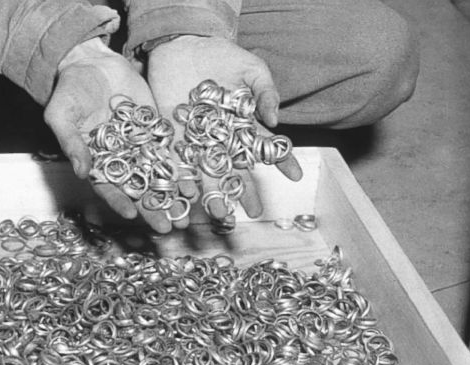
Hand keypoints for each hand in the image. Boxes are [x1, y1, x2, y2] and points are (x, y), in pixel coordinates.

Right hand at [45, 39, 171, 231]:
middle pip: (138, 189)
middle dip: (153, 209)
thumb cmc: (69, 90)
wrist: (92, 62)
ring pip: (157, 176)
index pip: (108, 188)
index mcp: (96, 162)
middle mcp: (119, 159)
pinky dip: (182, 169)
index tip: (133, 215)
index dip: (120, 202)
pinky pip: (170, 153)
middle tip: (167, 228)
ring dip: (172, 195)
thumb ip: (71, 143)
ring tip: (186, 212)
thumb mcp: (61, 114)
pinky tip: (194, 184)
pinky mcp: (155, 131)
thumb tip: (80, 172)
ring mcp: (139, 146)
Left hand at [147, 36, 301, 221]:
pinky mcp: (174, 137)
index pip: (266, 148)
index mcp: (244, 126)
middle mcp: (222, 139)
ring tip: (220, 215)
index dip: (282, 161)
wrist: (184, 44)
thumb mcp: (252, 69)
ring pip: (207, 173)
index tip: (296, 176)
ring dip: (214, 195)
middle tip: (254, 213)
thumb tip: (275, 121)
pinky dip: (182, 179)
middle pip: (236, 170)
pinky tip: (188, 195)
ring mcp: (198, 141)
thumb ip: (266, 92)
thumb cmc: (222, 56)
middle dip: (245, 192)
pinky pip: (178, 163)